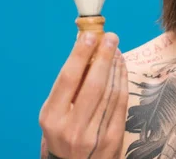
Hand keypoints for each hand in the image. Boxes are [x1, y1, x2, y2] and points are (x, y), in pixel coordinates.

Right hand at [39, 32, 127, 158]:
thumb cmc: (63, 133)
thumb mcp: (55, 113)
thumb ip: (68, 86)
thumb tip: (84, 50)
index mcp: (52, 117)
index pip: (68, 79)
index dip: (80, 55)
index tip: (89, 36)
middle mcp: (72, 127)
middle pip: (93, 84)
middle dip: (104, 57)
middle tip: (111, 37)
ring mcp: (94, 135)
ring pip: (110, 92)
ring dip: (115, 66)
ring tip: (115, 49)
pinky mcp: (112, 139)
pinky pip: (120, 104)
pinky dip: (122, 81)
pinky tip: (120, 68)